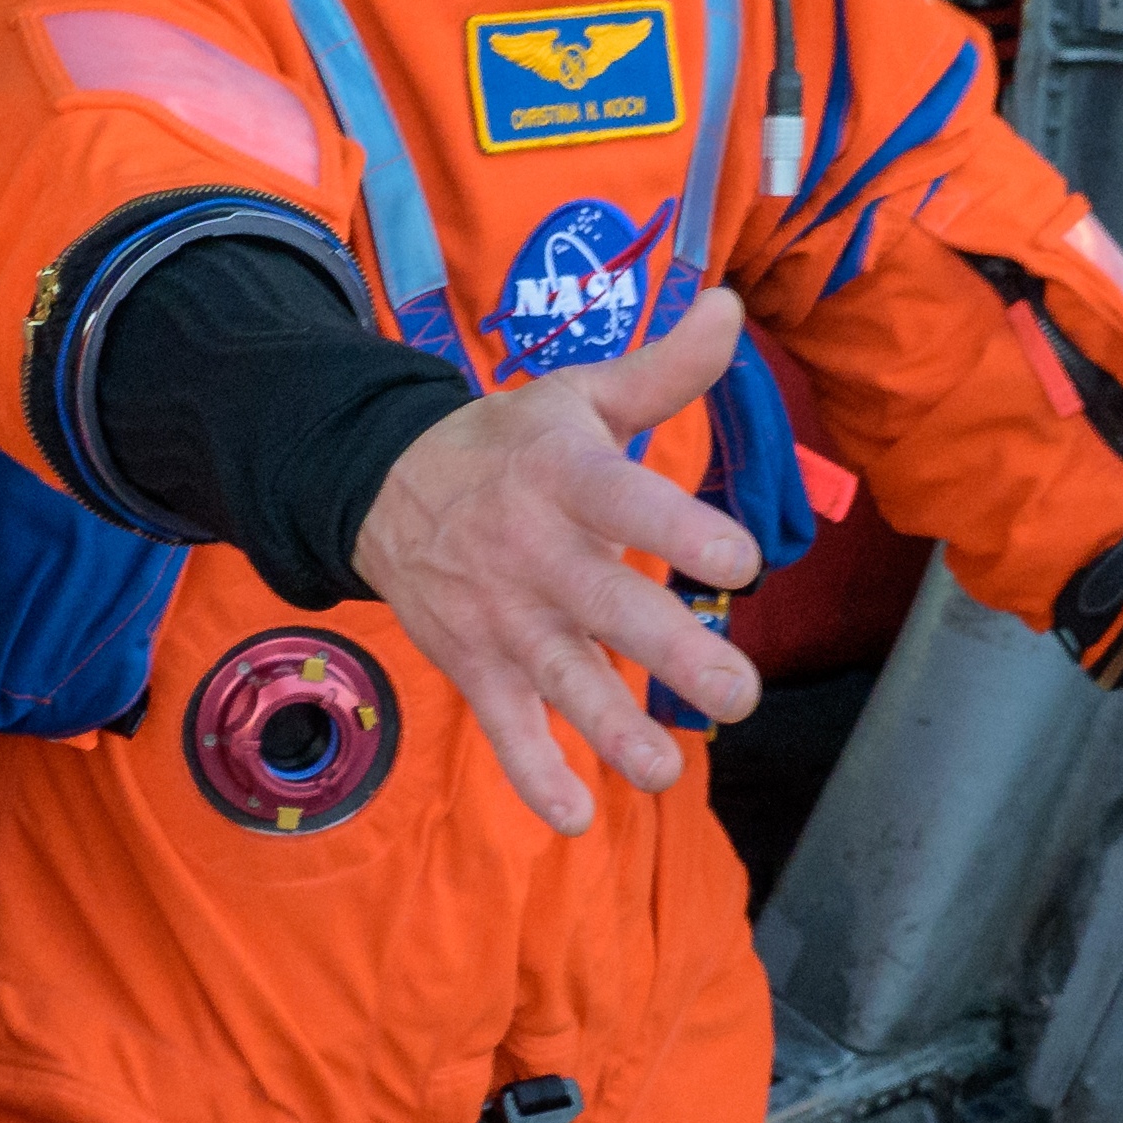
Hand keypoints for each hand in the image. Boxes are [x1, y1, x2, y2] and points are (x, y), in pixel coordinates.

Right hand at [349, 288, 765, 836]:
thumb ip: (663, 368)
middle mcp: (536, 554)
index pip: (624, 503)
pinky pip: (504, 729)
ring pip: (560, 682)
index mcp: (566, 478)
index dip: (677, 530)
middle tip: (739, 693)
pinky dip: (533, 775)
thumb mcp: (578, 396)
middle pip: (606, 609)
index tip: (740, 558)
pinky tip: (577, 816)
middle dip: (671, 655)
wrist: (382, 488)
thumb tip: (733, 306)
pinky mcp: (476, 668)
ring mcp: (503, 620)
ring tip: (664, 771)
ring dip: (611, 731)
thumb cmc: (509, 443)